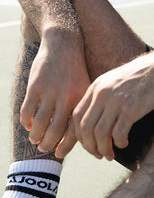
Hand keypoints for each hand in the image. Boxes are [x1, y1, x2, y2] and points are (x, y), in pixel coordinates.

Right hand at [20, 29, 89, 153]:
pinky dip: (25, 122)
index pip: (75, 130)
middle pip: (56, 131)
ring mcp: (51, 92)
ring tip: (35, 139)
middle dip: (48, 144)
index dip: (66, 146)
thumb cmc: (75, 70)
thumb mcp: (85, 87)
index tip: (59, 154)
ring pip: (39, 125)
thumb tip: (77, 136)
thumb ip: (80, 108)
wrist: (64, 43)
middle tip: (44, 149)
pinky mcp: (36, 86)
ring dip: (35, 136)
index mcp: (82, 99)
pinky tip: (27, 124)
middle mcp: (68, 97)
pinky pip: (27, 112)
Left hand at [57, 53, 153, 160]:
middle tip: (99, 155)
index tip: (88, 144)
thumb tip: (93, 119)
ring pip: (99, 134)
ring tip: (110, 155)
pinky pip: (118, 134)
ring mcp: (116, 101)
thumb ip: (102, 95)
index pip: (77, 116)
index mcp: (96, 87)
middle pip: (85, 128)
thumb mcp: (115, 81)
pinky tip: (125, 143)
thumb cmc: (141, 76)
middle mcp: (102, 93)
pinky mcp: (131, 108)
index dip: (79, 135)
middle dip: (90, 147)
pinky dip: (119, 143)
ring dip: (103, 149)